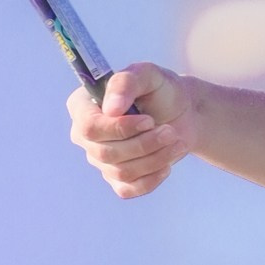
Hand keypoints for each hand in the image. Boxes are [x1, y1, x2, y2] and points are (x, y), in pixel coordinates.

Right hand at [69, 62, 196, 197]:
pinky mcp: (116, 178)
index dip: (120, 129)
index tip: (149, 121)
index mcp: (83, 107)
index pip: (89, 127)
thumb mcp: (148, 75)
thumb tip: (111, 109)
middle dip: (144, 144)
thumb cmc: (160, 90)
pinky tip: (166, 165)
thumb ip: (127, 82)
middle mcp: (85, 135)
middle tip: (170, 132)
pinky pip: (127, 189)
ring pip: (121, 171)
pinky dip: (151, 180)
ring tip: (175, 141)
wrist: (181, 112)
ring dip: (155, 158)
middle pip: (106, 153)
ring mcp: (99, 159)